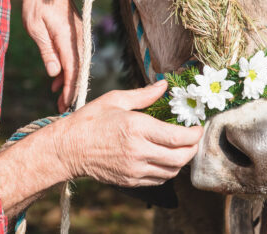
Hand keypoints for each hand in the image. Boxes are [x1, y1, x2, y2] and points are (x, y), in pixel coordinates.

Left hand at [5, 0, 81, 111]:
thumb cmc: (35, 2)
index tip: (66, 104)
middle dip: (72, 89)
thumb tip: (56, 73)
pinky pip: (75, 54)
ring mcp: (79, 33)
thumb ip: (47, 51)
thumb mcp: (35, 28)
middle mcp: (78, 35)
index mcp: (68, 35)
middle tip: (63, 107)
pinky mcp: (75, 32)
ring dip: (69, 79)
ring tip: (58, 97)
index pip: (73, 68)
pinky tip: (56, 78)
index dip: (70, 88)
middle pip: (79, 68)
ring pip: (78, 62)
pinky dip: (67, 67)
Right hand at [54, 81, 203, 186]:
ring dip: (182, 161)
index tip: (198, 128)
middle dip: (192, 149)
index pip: (177, 137)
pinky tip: (165, 159)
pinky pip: (159, 179)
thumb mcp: (116, 100)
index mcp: (137, 128)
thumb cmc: (90, 121)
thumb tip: (164, 85)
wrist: (68, 149)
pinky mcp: (130, 181)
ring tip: (181, 148)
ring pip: (172, 171)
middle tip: (193, 139)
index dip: (194, 134)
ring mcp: (135, 169)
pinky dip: (168, 170)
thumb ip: (144, 95)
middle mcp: (138, 151)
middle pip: (180, 158)